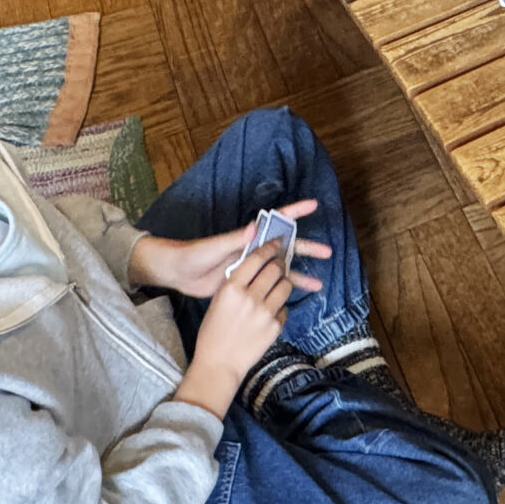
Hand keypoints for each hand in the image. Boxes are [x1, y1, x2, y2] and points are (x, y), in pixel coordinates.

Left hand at [129, 200, 328, 297]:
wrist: (177, 273)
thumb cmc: (193, 254)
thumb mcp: (214, 247)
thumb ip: (235, 239)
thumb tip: (255, 227)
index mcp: (247, 237)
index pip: (275, 220)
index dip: (294, 212)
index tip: (313, 205)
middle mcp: (252, 250)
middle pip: (285, 247)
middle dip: (306, 248)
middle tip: (327, 252)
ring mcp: (250, 267)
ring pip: (280, 270)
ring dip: (298, 274)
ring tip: (319, 283)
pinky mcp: (246, 283)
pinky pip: (269, 286)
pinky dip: (283, 291)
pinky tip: (294, 298)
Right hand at [176, 243, 296, 416]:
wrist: (219, 364)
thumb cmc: (213, 333)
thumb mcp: (218, 301)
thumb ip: (235, 283)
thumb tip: (254, 267)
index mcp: (232, 288)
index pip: (256, 259)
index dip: (269, 248)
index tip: (276, 243)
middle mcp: (250, 297)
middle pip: (275, 269)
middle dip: (279, 263)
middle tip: (279, 263)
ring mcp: (265, 312)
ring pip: (285, 286)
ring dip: (283, 282)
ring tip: (278, 285)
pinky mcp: (275, 326)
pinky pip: (284, 308)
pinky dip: (279, 307)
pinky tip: (270, 311)